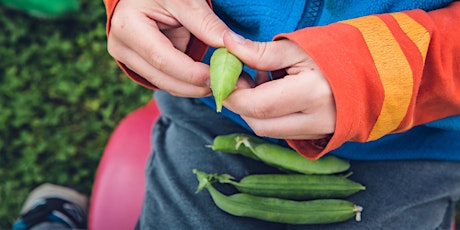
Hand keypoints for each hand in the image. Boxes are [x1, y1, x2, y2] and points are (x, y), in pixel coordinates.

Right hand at [107, 0, 229, 96]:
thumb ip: (205, 23)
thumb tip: (232, 46)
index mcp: (128, 27)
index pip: (162, 59)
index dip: (192, 74)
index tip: (219, 78)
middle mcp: (122, 47)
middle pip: (163, 79)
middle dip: (196, 87)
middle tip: (228, 89)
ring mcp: (128, 59)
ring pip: (165, 84)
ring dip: (195, 88)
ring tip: (223, 85)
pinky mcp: (140, 65)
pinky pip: (167, 79)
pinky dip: (189, 83)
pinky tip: (210, 81)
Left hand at [223, 31, 335, 139]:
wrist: (374, 72)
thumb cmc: (337, 54)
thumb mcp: (298, 47)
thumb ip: (260, 52)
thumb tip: (228, 46)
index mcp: (312, 94)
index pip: (257, 105)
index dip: (233, 93)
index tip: (223, 77)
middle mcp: (315, 120)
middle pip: (259, 124)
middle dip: (240, 103)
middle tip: (240, 78)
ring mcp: (318, 132)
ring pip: (268, 131)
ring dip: (254, 110)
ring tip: (262, 82)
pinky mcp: (317, 136)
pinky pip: (281, 132)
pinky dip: (270, 115)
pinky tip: (276, 94)